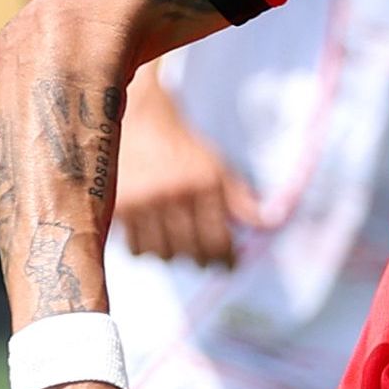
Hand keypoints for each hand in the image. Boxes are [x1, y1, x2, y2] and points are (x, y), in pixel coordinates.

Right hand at [108, 81, 261, 266]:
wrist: (138, 122)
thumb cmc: (183, 150)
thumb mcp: (215, 168)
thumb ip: (240, 200)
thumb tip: (268, 225)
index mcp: (204, 184)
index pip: (219, 242)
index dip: (226, 261)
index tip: (228, 266)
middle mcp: (175, 194)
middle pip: (190, 253)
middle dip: (199, 259)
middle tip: (201, 257)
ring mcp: (145, 202)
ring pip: (162, 255)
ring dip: (170, 254)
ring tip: (173, 239)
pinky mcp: (120, 207)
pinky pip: (137, 248)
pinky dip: (144, 248)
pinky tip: (149, 233)